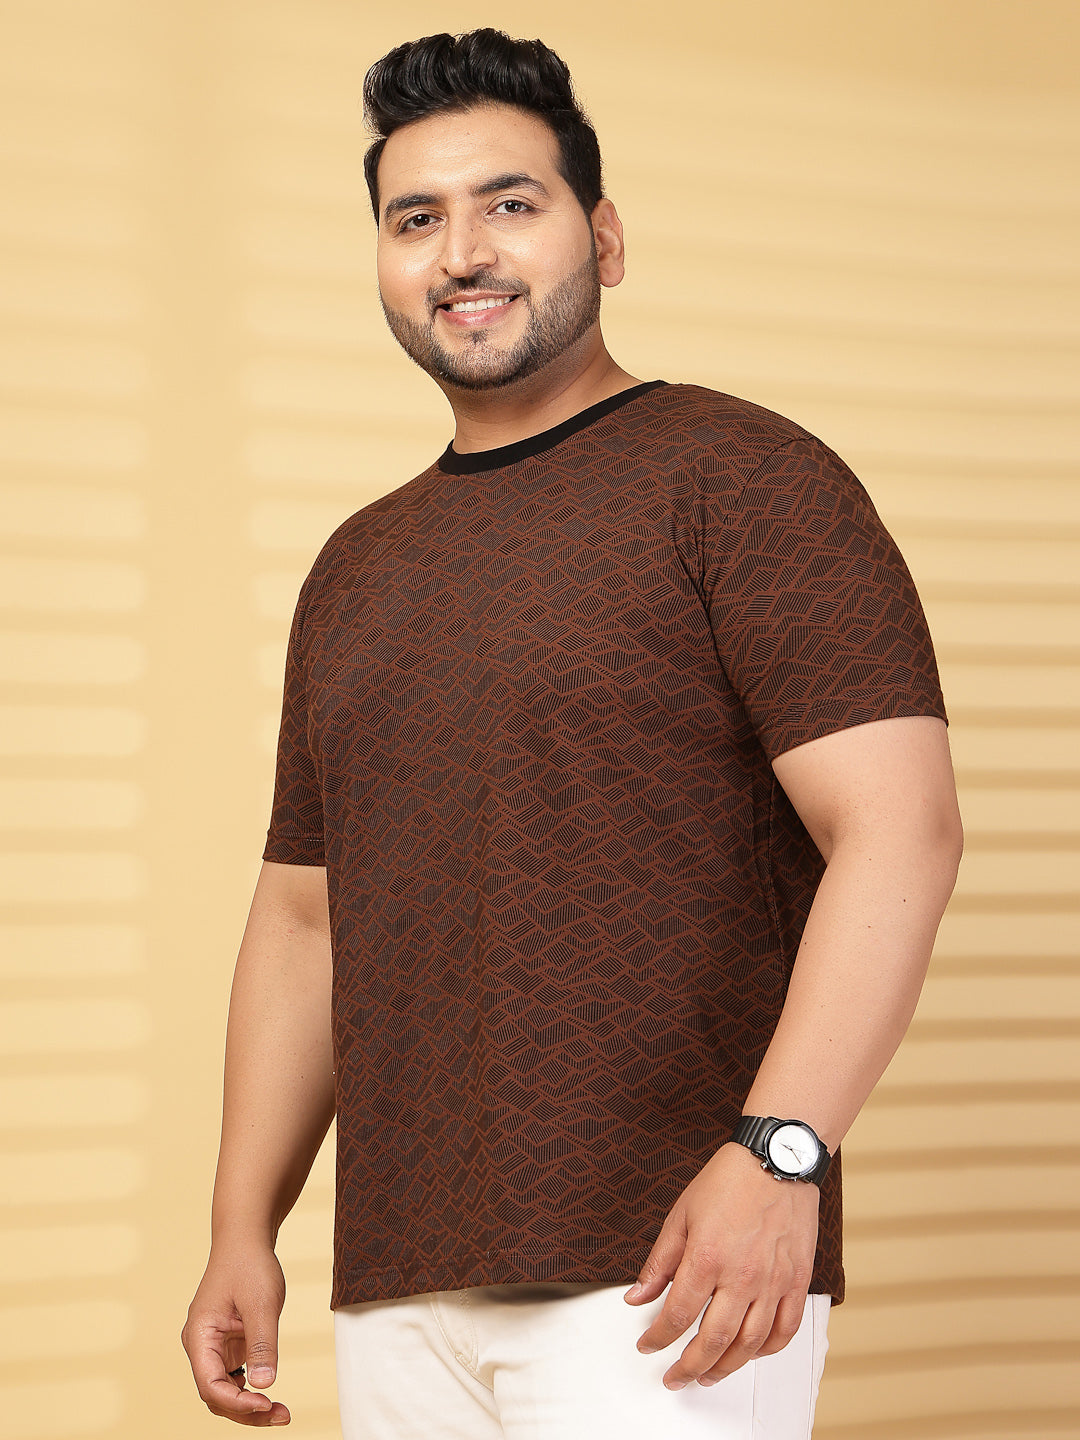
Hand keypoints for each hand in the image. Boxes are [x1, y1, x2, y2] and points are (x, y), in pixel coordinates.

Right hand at [182, 1243, 290, 1425]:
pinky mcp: (227, 1345)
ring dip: (250, 1405)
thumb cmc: (249, 1264)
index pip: (210, 1385)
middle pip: (217, 1395)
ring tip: (281, 1412)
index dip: (237, 1403)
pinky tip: (270, 1394)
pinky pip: (234, 1377)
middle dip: (246, 1411)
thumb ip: (262, 1344)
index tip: (266, 1404)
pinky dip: (251, 1389)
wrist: (246, 1239)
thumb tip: (265, 1385)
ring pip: (226, 1390)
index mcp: (199, 1336)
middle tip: (282, 1415)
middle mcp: (201, 1346)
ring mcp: (213, 1347)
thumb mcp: (261, 1303)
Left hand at [624, 1142, 818, 1388]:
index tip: (647, 1346)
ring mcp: (773, 1282)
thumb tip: (636, 1297)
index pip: (677, 1315)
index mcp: (706, 1258)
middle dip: (688, 1367)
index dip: (658, 1338)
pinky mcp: (797, 1280)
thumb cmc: (728, 1181)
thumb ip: (659, 1262)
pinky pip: (785, 1329)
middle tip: (674, 1379)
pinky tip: (751, 1354)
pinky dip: (767, 1350)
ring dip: (726, 1368)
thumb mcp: (681, 1215)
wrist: (776, 1159)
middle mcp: (741, 1276)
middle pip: (713, 1341)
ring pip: (749, 1345)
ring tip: (708, 1376)